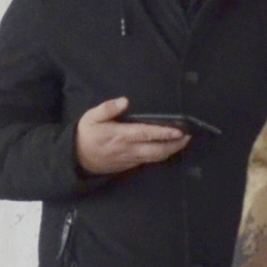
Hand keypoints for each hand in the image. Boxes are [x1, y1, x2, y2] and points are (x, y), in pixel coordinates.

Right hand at [73, 98, 193, 177]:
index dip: (163, 132)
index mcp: (120, 135)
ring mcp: (130, 159)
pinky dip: (162, 155)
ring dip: (171, 150)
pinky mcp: (130, 164)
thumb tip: (124, 101)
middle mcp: (128, 149)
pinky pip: (149, 160)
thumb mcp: (90, 117)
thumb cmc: (86, 135)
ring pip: (155, 157)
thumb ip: (107, 108)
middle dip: (174, 144)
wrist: (77, 159)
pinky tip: (169, 148)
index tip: (178, 130)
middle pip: (157, 149)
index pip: (146, 134)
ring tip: (183, 141)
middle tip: (189, 136)